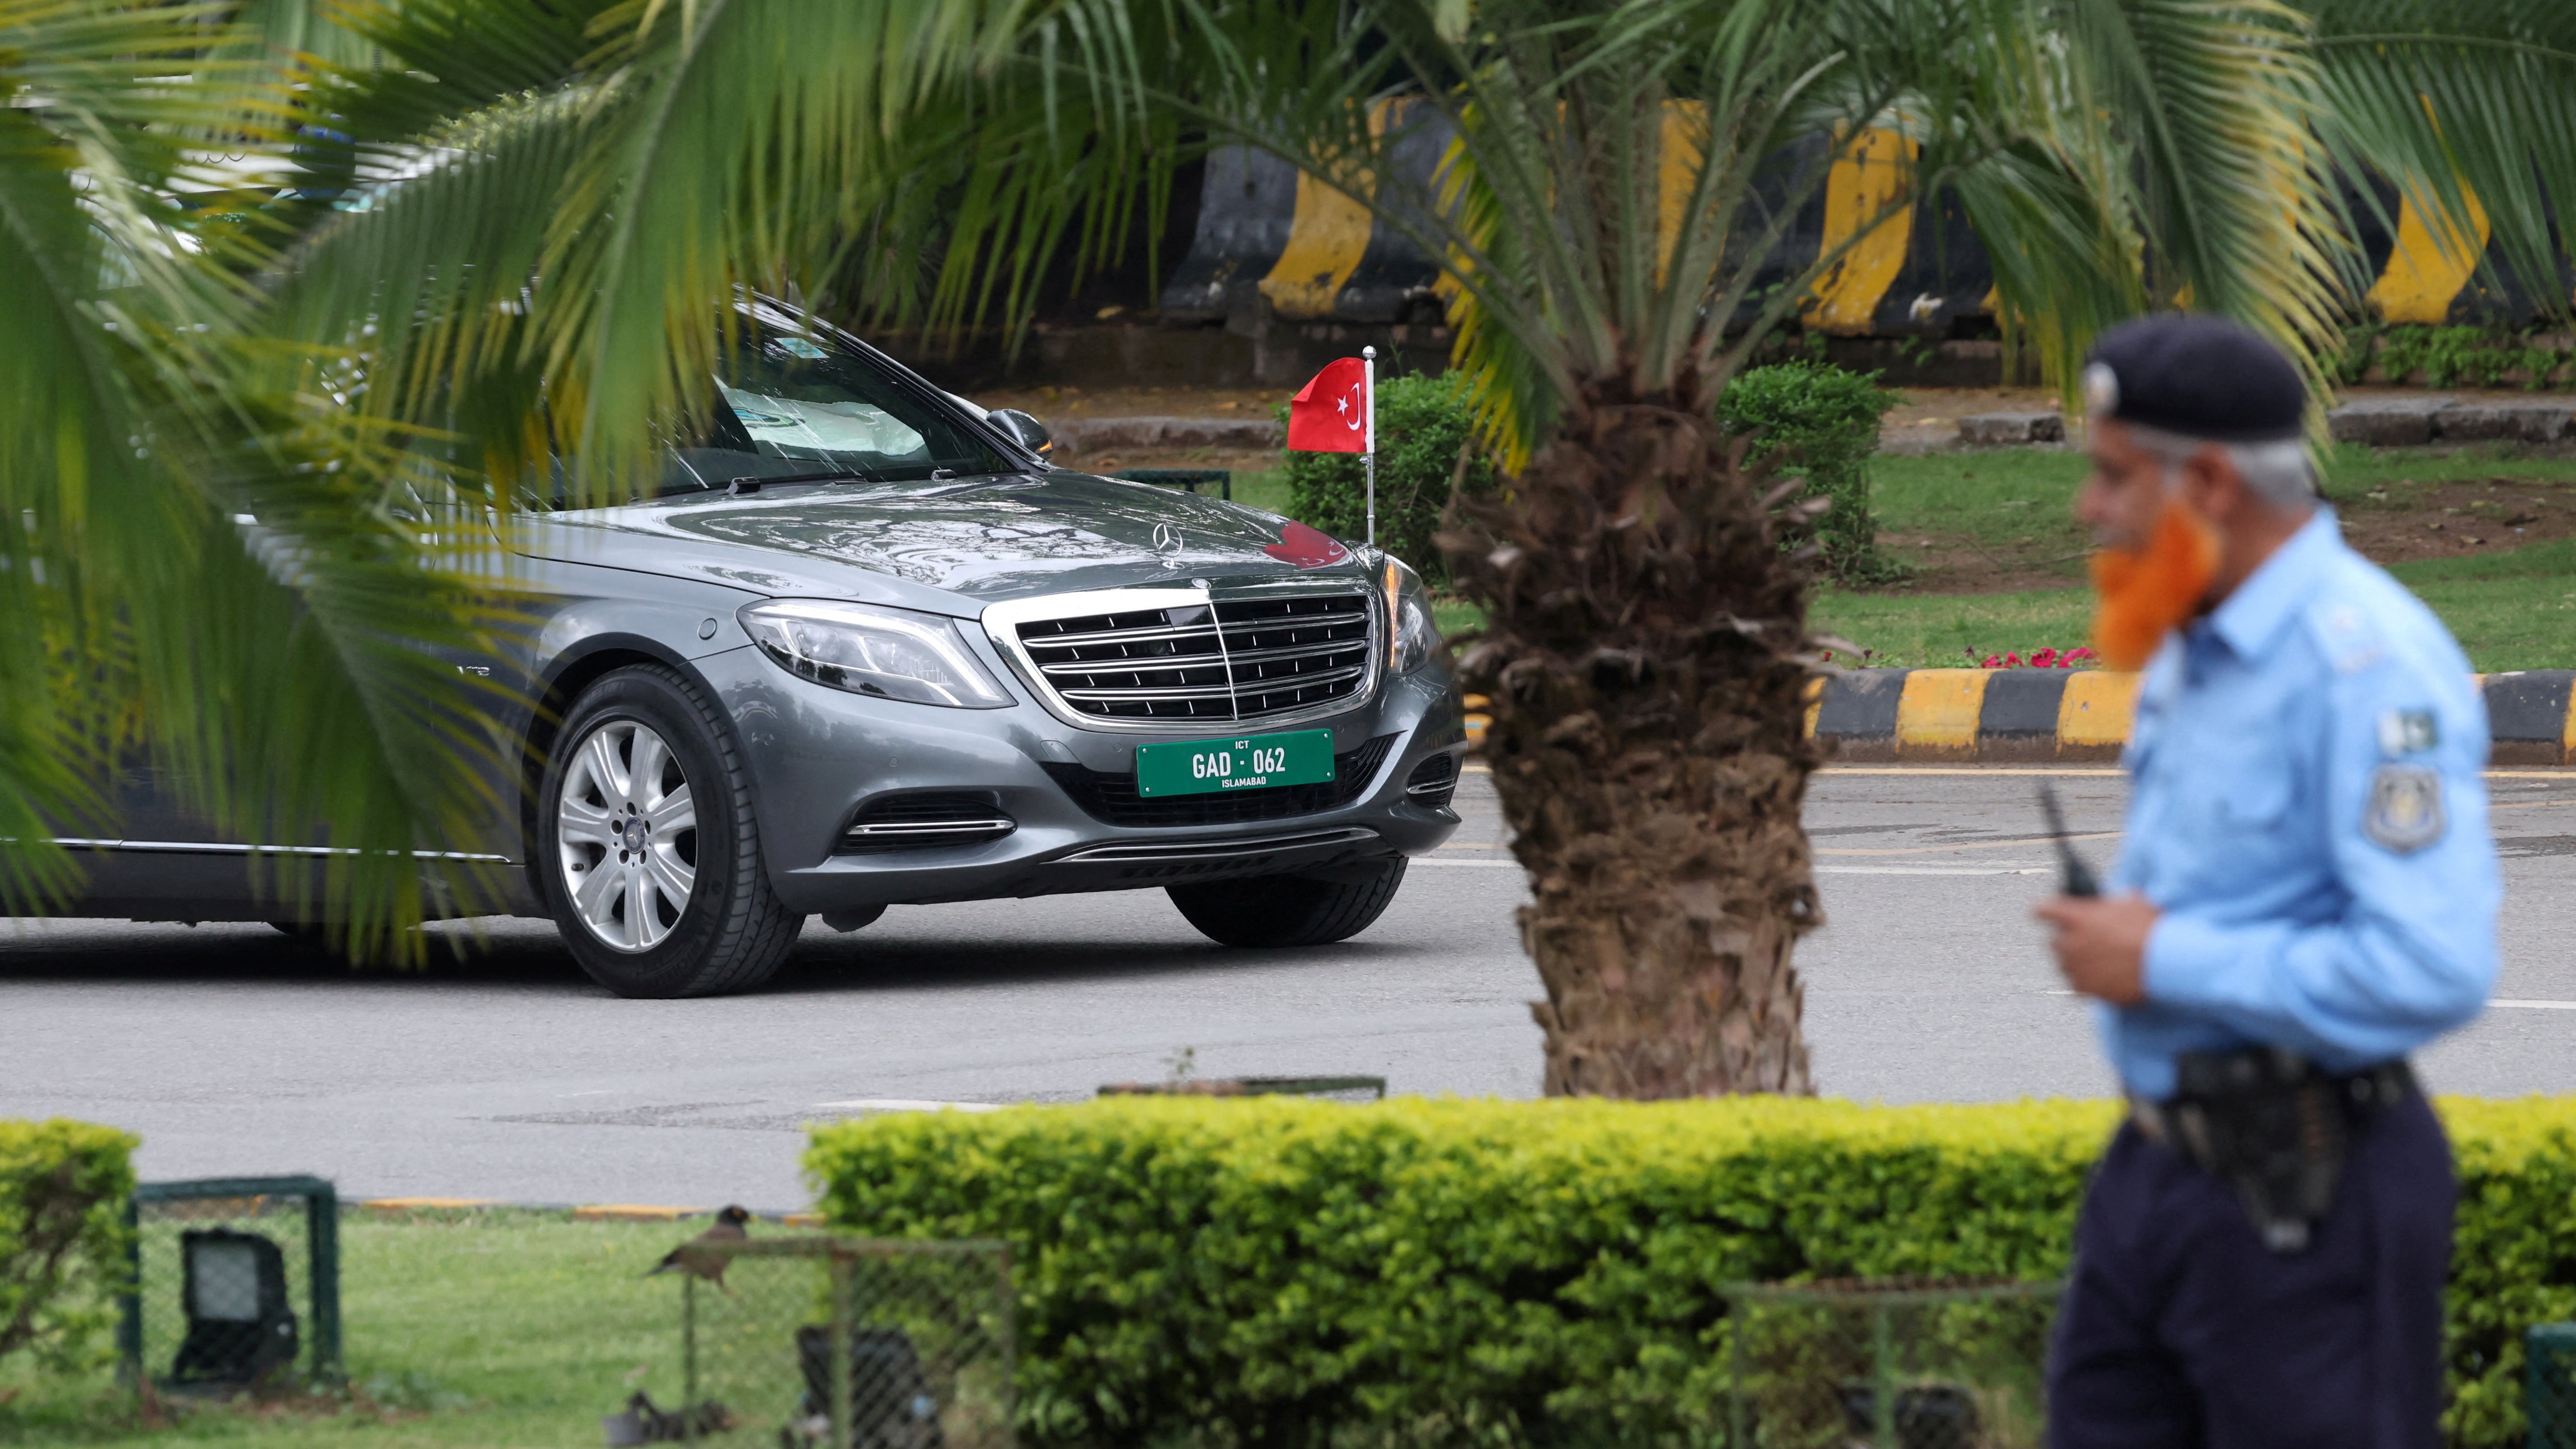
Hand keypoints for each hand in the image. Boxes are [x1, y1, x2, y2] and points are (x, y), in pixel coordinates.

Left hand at [2033, 893, 2159, 1005]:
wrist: (2165, 963)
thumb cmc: (2151, 930)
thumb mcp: (2131, 903)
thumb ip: (2109, 905)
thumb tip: (2108, 906)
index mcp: (2076, 916)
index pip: (2045, 910)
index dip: (2045, 911)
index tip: (2043, 913)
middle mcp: (2069, 942)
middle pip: (2055, 941)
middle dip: (2069, 939)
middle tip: (2090, 940)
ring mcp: (2075, 968)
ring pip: (2064, 964)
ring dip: (2077, 961)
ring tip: (2101, 960)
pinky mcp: (2085, 989)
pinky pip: (2077, 984)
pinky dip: (2087, 981)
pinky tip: (2104, 976)